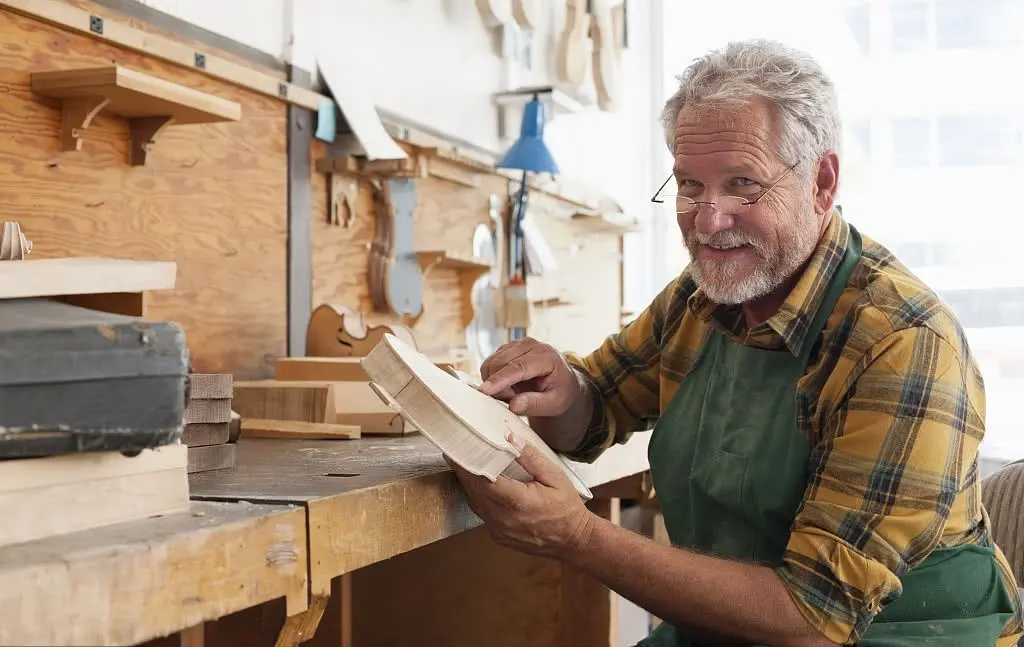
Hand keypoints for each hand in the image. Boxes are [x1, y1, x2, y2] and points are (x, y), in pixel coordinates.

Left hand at [447, 431, 596, 559]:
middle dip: (463, 473)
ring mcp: (499, 530)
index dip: (466, 466)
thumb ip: (531, 457)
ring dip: (470, 487)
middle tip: (457, 454)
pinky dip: (480, 500)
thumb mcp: (555, 476)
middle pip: (473, 492)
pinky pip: (482, 515)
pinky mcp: (499, 536)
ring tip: (467, 467)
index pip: (482, 481)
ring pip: (475, 504)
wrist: (574, 540)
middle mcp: (504, 518)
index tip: (457, 451)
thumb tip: (510, 438)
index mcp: (517, 501)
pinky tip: (483, 488)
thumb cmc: (566, 507)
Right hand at [478, 337, 580, 416]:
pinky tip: (509, 384)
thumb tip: (514, 405)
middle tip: (513, 399)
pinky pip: (490, 364)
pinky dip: (493, 378)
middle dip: (499, 387)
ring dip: (496, 383)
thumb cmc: (561, 390)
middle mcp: (529, 345)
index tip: (485, 391)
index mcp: (545, 356)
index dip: (500, 380)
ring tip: (514, 392)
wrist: (563, 378)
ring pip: (491, 363)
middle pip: (499, 364)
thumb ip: (535, 404)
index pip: (517, 367)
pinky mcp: (506, 348)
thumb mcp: (555, 403)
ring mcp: (516, 344)